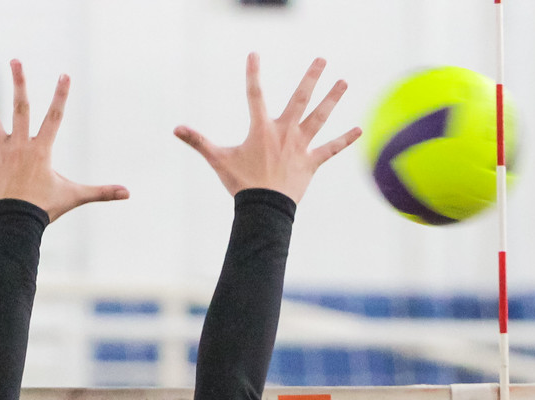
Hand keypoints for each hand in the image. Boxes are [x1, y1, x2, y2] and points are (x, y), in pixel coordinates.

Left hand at [0, 61, 127, 221]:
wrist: (16, 225)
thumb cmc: (45, 209)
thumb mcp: (75, 196)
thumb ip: (101, 192)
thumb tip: (128, 193)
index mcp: (41, 149)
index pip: (54, 117)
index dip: (61, 95)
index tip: (64, 75)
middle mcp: (19, 145)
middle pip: (19, 108)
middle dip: (19, 83)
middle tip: (15, 61)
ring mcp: (0, 153)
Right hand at [176, 54, 360, 202]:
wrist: (263, 210)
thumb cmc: (241, 184)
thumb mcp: (218, 159)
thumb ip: (198, 141)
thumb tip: (175, 129)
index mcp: (261, 129)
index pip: (254, 94)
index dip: (253, 73)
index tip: (254, 54)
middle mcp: (285, 132)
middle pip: (301, 99)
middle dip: (311, 77)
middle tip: (322, 59)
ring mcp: (301, 146)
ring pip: (319, 117)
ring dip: (332, 99)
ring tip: (343, 82)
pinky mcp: (311, 163)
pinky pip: (331, 149)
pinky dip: (344, 140)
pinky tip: (359, 130)